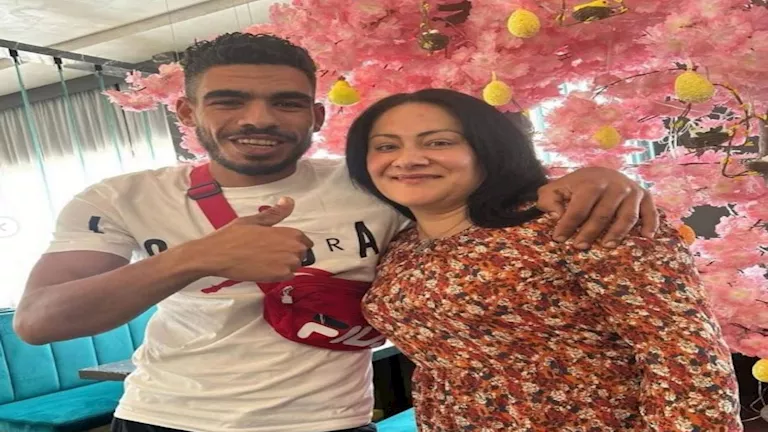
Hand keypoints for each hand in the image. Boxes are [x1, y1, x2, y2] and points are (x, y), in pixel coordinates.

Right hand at [188, 197, 312, 281]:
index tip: (283, 243)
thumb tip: (288, 201)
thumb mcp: (254, 220)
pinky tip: (264, 268)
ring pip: (295, 266)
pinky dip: (279, 273)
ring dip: (285, 264)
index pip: (305, 240)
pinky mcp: (278, 277)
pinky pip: (287, 276)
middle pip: (301, 254)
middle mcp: (292, 249)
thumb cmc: (232, 237)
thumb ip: (275, 213)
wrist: (217, 256)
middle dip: (289, 253)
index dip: (294, 242)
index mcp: (288, 233)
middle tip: (269, 252)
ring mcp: (287, 264)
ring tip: (265, 259)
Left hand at [537, 167, 658, 248]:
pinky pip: (651, 212)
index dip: (568, 225)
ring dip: (618, 233)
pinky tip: (646, 237)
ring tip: (607, 246)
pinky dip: (651, 224)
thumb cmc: (576, 187)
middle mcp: (614, 185)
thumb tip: (556, 216)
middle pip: (602, 214)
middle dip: (590, 232)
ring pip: (626, 216)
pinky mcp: (645, 196)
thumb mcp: (557, 189)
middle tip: (579, 247)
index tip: (559, 239)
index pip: (579, 207)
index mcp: (591, 182)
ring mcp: (632, 190)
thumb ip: (549, 200)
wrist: (600, 174)